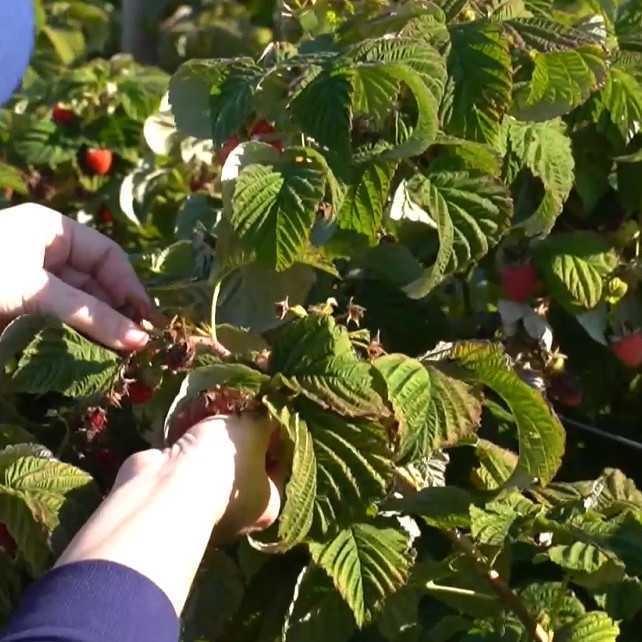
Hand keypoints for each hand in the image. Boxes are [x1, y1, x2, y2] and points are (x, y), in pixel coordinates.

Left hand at [0, 203, 150, 349]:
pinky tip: (93, 353)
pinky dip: (76, 336)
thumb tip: (141, 340)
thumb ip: (89, 314)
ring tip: (120, 354)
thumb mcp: (37, 291)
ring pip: (80, 305)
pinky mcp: (20, 309)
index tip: (148, 319)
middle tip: (137, 344)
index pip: (108, 255)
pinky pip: (59, 321)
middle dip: (117, 312)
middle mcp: (47, 253)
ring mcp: (32, 282)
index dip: (130, 286)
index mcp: (53, 231)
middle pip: (97, 283)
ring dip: (99, 329)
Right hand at [56, 415, 283, 613]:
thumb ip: (265, 422)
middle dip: (242, 436)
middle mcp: (239, 514)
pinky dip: (189, 444)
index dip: (278, 436)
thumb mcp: (254, 431)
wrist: (166, 486)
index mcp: (268, 505)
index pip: (281, 466)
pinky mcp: (175, 493)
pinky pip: (188, 463)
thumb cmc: (224, 462)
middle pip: (247, 465)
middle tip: (241, 407)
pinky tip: (190, 419)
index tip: (271, 411)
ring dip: (213, 438)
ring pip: (216, 463)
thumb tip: (265, 416)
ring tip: (214, 406)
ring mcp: (204, 505)